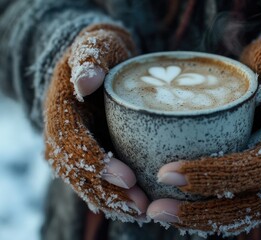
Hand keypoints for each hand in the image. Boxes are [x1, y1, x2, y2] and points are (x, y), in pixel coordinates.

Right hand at [44, 24, 148, 220]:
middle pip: (79, 173)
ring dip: (113, 202)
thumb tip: (86, 81)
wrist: (98, 64)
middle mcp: (62, 137)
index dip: (98, 164)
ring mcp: (74, 150)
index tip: (128, 177)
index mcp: (61, 112)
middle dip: (110, 192)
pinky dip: (114, 197)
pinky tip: (136, 208)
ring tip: (143, 212)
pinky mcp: (89, 156)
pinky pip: (96, 182)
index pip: (73, 144)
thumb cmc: (101, 52)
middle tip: (142, 205)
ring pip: (87, 184)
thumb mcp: (96, 44)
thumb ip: (89, 57)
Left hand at [147, 33, 260, 235]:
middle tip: (154, 210)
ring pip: (242, 216)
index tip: (165, 173)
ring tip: (159, 215)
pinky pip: (239, 211)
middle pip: (247, 205)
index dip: (212, 175)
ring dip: (200, 221)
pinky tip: (179, 214)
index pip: (254, 167)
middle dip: (199, 211)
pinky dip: (209, 217)